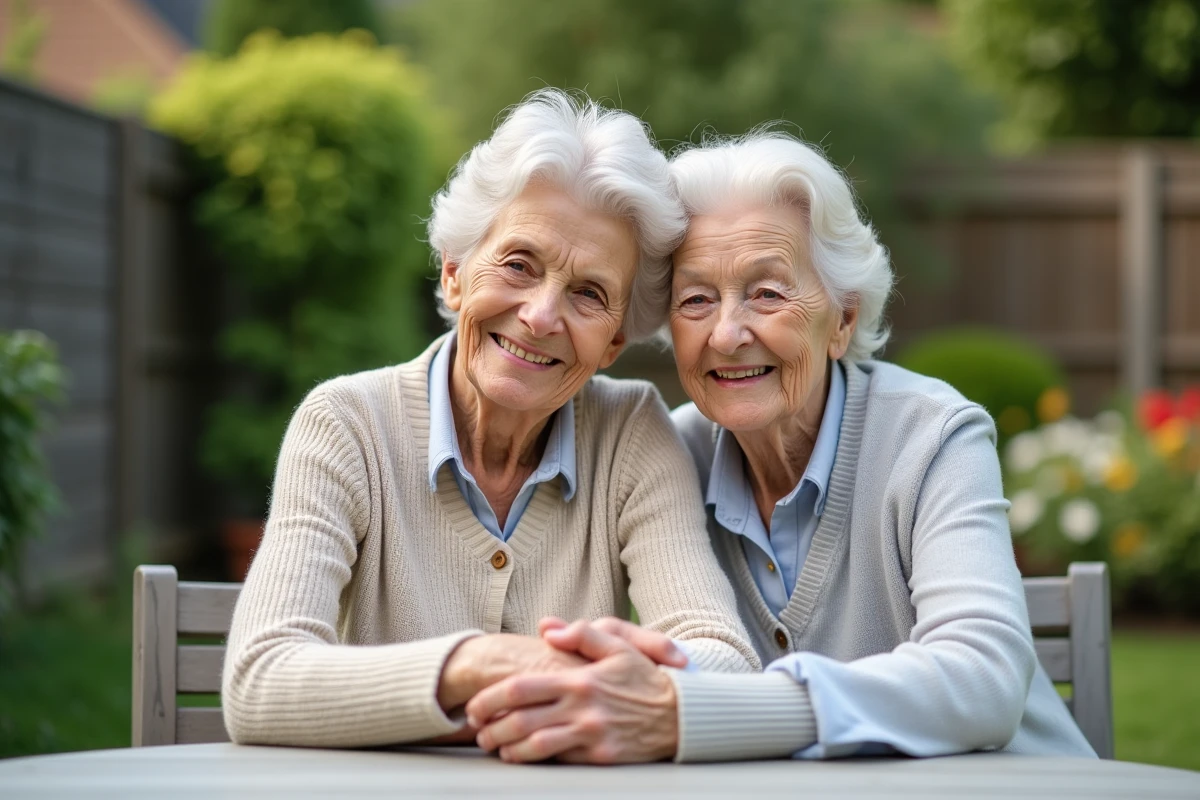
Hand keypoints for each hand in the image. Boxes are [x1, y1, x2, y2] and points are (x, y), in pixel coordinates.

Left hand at [467, 620, 679, 763]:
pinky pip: (560, 761)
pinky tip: (524, 758)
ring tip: (496, 748)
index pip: (520, 689)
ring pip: (535, 747)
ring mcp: (591, 734)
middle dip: (491, 729)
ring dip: (508, 749)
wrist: (681, 713)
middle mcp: (581, 708)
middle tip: (478, 733)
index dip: (490, 699)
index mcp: (578, 679)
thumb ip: (582, 634)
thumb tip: (548, 630)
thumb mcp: (618, 645)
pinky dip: (536, 761)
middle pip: (520, 721)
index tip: (474, 707)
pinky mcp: (601, 756)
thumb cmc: (644, 678)